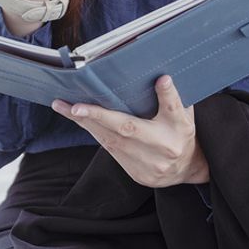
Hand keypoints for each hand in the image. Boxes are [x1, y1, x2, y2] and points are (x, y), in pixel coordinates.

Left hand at [51, 75, 209, 187]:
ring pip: (110, 141)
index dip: (167, 94)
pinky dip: (93, 132)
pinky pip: (109, 150)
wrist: (186, 170)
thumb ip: (172, 97)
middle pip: (128, 128)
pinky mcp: (135, 172)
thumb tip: (160, 76)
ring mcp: (147, 163)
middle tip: (73, 106)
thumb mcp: (184, 113)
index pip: (173, 109)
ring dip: (85, 123)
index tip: (162, 79)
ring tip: (62, 106)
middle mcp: (162, 148)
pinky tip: (78, 119)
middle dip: (98, 116)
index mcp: (179, 129)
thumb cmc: (182, 133)